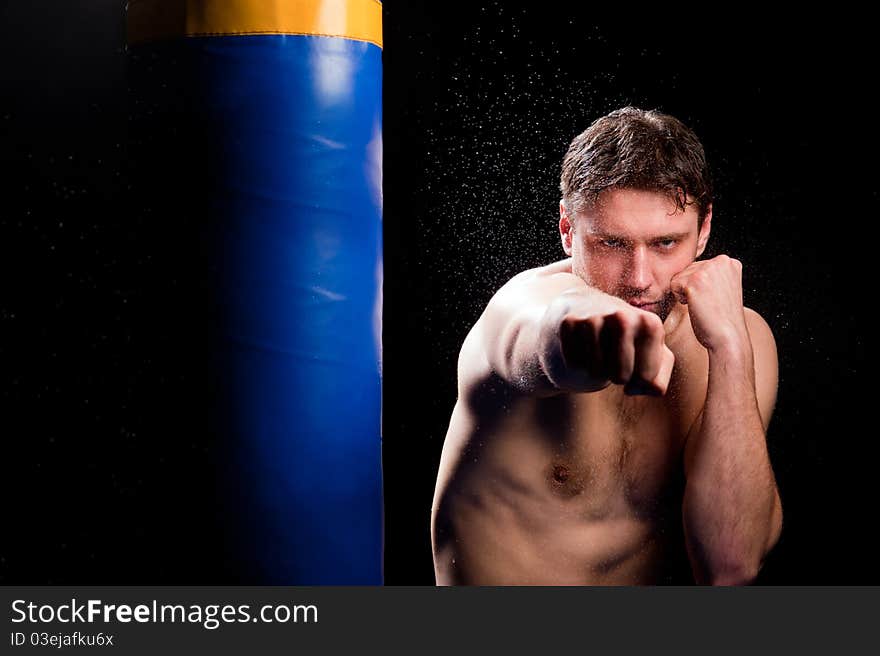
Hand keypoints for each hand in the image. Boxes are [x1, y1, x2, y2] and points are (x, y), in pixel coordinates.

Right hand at [556, 295, 674, 395]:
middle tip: (614, 358)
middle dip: (617, 376)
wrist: (588, 309)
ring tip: (599, 350)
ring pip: (595, 372)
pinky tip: (582, 345)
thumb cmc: (627, 339)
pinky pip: (574, 364)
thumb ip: (657, 380)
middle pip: (621, 377)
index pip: (646, 379)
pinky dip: (577, 363)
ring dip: (596, 370)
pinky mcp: (569, 323)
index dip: (638, 379)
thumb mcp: (652, 356)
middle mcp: (623, 317)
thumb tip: (632, 388)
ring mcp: (594, 318)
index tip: (635, 362)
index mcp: (651, 324)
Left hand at [670, 255, 749, 352]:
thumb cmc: (721, 318)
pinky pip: (673, 284)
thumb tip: (689, 268)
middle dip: (692, 288)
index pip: (698, 267)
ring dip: (686, 293)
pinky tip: (696, 306)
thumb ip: (711, 274)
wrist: (728, 337)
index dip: (700, 286)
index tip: (714, 299)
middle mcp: (721, 261)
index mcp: (729, 262)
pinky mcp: (694, 280)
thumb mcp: (722, 288)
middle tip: (708, 304)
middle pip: (687, 269)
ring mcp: (708, 269)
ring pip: (679, 276)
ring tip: (704, 305)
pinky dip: (680, 298)